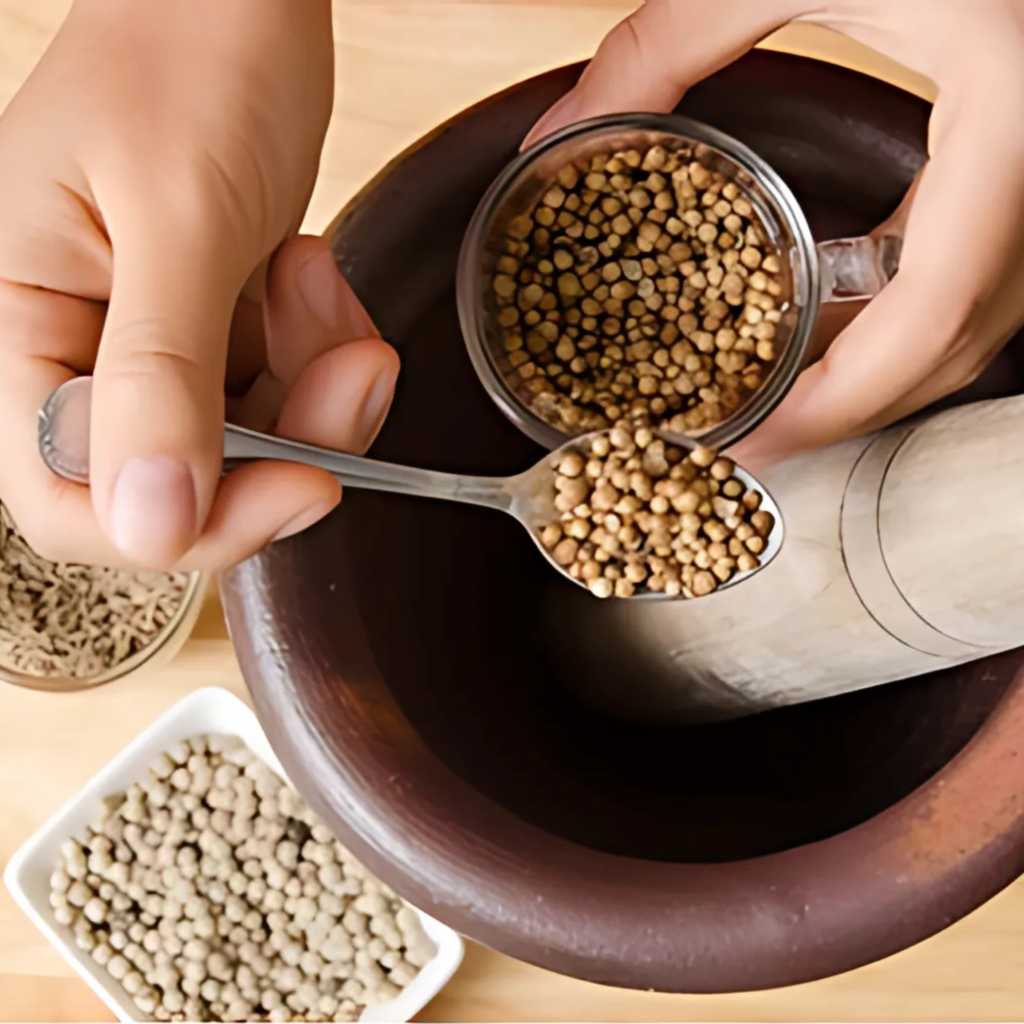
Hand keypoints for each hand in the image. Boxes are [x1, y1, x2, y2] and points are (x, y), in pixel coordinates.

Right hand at [0, 0, 398, 569]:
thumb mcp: (179, 217)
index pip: (72, 497)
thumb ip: (159, 375)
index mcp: (16, 321)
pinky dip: (321, 357)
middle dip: (290, 440)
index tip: (303, 486)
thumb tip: (149, 524)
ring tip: (318, 284)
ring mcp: (148, 344)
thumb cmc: (189, 56)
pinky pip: (279, 395)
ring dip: (317, 389)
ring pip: (246, 445)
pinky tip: (314, 278)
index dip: (189, 521)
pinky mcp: (210, 331)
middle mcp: (73, 348)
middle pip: (181, 483)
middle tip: (354, 368)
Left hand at [526, 0, 1023, 467]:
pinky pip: (966, 273)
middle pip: (954, 347)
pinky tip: (820, 314)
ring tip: (767, 392)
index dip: (840, 404)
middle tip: (745, 441)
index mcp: (1011, 128)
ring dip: (868, 371)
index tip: (751, 445)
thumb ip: (672, 38)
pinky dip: (893, 313)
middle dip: (846, 409)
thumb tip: (558, 131)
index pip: (932, 316)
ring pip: (970, 323)